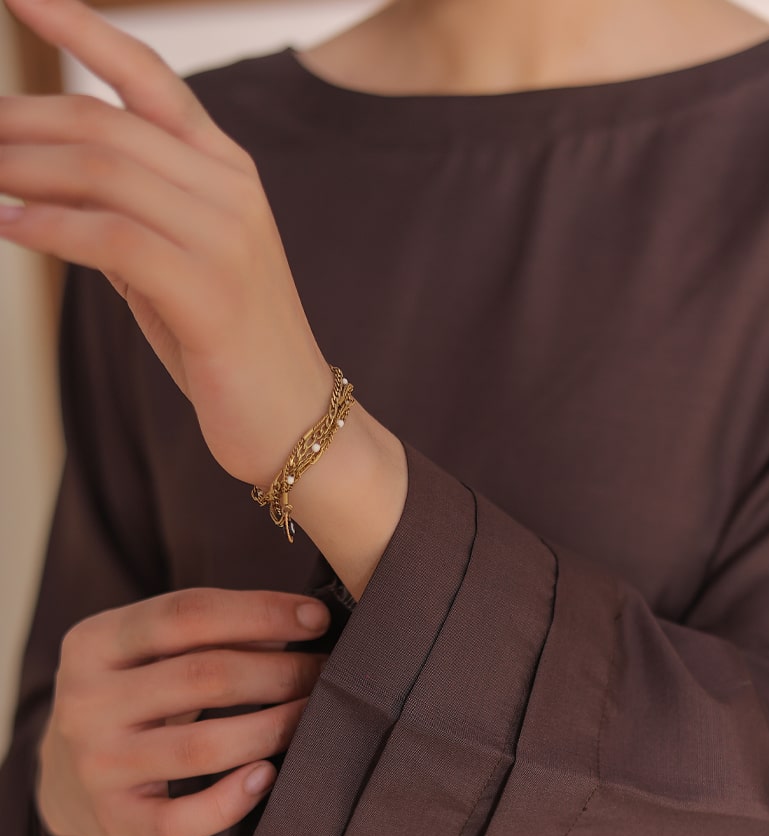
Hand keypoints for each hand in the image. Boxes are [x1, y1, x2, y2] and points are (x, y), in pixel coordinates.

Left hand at [0, 0, 343, 485]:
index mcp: (226, 166)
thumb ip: (129, 210)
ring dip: (23, 171)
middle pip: (106, 122)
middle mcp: (230, 187)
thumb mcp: (176, 259)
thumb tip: (44, 176)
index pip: (147, 74)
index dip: (80, 26)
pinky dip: (48, 229)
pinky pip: (112, 238)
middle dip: (22, 122)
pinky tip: (8, 229)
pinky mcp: (211, 291)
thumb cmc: (226, 343)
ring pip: (104, 171)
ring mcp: (226, 237)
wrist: (295, 419)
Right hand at [35, 587, 331, 835]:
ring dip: (274, 729)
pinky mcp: (115, 818)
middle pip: (204, 677)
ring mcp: (97, 764)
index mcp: (92, 642)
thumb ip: (210, 632)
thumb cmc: (133, 697)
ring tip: (315, 718)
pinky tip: (269, 777)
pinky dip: (232, 801)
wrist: (65, 777)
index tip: (318, 618)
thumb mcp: (149, 653)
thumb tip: (305, 619)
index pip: (186, 614)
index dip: (260, 612)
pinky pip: (182, 820)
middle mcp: (86, 701)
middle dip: (281, 672)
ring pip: (203, 747)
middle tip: (329, 674)